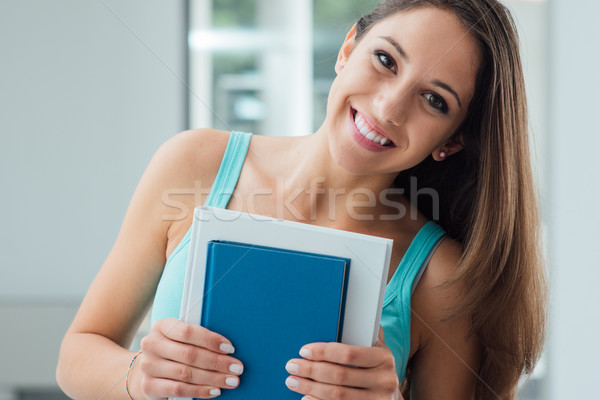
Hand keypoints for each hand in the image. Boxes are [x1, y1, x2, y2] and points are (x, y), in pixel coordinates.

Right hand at [132, 318, 244, 398]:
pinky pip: (179, 389)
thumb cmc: (174, 350)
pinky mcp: (149, 386)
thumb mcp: (181, 338)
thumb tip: (228, 347)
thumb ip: (199, 338)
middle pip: (190, 354)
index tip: (230, 348)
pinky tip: (215, 390)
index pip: (188, 332)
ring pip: (187, 373)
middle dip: (218, 362)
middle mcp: (151, 344)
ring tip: (231, 380)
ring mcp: (148, 366)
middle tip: (237, 367)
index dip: (211, 340)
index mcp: (162, 326)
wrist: (149, 369)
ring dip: (213, 378)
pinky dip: (200, 391)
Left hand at [285, 327, 401, 399]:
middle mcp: (384, 381)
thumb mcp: (376, 351)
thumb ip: (364, 334)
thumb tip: (348, 312)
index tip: (303, 351)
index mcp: (384, 358)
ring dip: (309, 387)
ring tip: (292, 381)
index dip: (323, 352)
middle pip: (339, 375)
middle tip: (291, 366)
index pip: (348, 354)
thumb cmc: (375, 369)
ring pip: (336, 394)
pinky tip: (305, 397)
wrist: (389, 398)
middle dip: (310, 370)